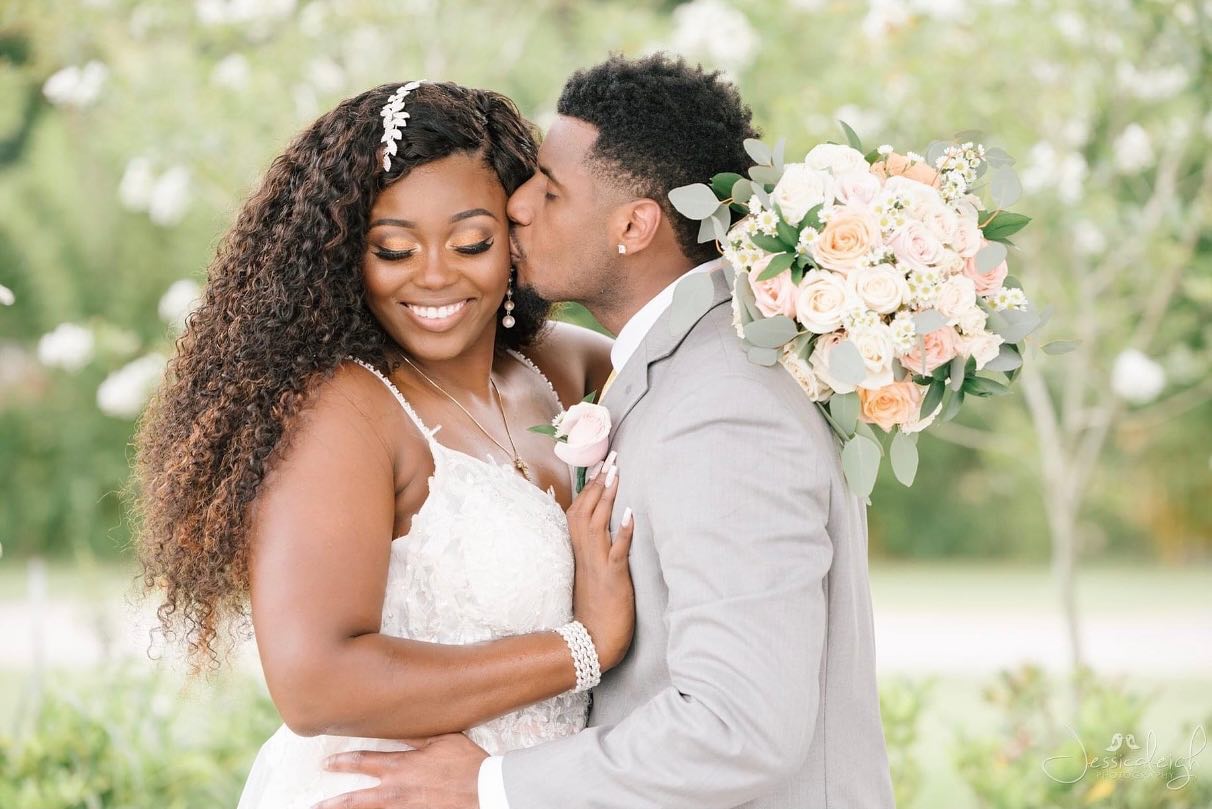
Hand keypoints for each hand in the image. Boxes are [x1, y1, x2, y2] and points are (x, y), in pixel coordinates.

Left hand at [314, 733, 487, 808]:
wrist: (486, 789)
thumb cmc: (466, 763)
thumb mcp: (441, 739)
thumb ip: (414, 735)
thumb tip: (393, 723)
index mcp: (400, 766)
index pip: (362, 762)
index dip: (342, 763)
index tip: (327, 764)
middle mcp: (396, 791)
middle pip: (356, 800)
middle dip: (334, 802)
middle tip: (317, 805)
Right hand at [566, 451, 634, 670]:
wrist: (591, 644)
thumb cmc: (594, 613)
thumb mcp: (588, 579)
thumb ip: (590, 556)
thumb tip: (599, 536)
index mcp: (578, 554)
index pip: (577, 513)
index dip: (588, 489)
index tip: (598, 466)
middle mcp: (584, 555)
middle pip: (586, 511)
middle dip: (598, 483)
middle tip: (611, 458)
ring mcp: (597, 565)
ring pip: (597, 524)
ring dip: (607, 498)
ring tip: (617, 473)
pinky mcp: (613, 579)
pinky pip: (617, 551)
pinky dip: (623, 532)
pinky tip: (631, 514)